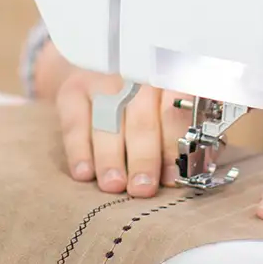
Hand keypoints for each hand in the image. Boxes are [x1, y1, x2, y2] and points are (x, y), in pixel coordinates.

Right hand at [55, 69, 192, 198]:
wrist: (94, 76)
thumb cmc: (141, 106)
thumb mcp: (165, 111)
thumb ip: (177, 136)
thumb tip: (189, 172)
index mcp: (168, 82)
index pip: (176, 109)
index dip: (175, 143)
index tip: (174, 174)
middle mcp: (136, 78)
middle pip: (142, 118)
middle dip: (144, 156)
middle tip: (143, 187)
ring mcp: (103, 82)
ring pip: (108, 120)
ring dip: (111, 156)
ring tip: (114, 184)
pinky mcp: (73, 90)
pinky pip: (74, 121)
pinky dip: (79, 149)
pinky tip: (84, 172)